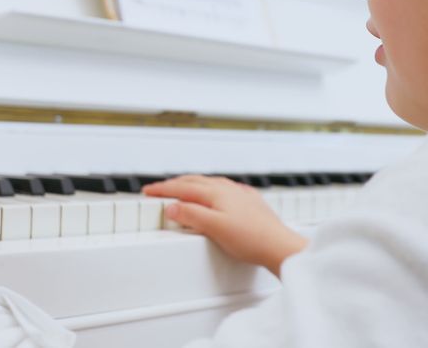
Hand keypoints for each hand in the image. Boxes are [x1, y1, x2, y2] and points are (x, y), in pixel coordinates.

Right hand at [144, 175, 306, 276]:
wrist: (279, 245)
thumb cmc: (251, 239)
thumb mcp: (214, 228)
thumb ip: (191, 215)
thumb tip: (172, 207)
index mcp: (216, 193)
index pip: (182, 187)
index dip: (162, 189)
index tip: (148, 190)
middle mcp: (227, 189)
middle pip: (194, 181)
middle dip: (173, 184)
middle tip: (158, 189)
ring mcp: (239, 194)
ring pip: (209, 183)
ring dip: (190, 184)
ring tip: (181, 189)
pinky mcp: (249, 202)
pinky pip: (223, 189)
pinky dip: (209, 189)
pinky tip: (214, 194)